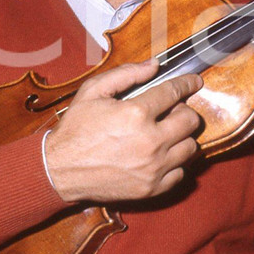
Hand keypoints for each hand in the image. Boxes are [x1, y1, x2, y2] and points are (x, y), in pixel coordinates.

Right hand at [43, 59, 203, 202]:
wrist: (59, 170)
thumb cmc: (75, 129)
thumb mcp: (93, 91)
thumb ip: (126, 74)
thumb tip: (154, 65)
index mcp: (136, 114)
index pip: (175, 92)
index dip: (188, 84)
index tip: (194, 81)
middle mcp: (150, 141)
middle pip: (190, 120)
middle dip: (185, 110)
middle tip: (173, 110)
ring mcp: (153, 168)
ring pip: (190, 147)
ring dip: (182, 137)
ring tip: (166, 133)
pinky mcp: (152, 188)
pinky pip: (181, 173)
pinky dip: (175, 163)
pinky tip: (161, 155)